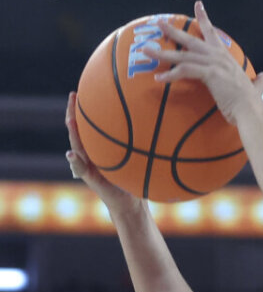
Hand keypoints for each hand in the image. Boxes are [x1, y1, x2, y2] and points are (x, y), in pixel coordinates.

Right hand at [65, 92, 144, 217]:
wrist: (131, 202)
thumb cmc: (137, 177)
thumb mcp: (139, 156)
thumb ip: (143, 142)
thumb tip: (162, 120)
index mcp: (100, 147)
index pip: (92, 123)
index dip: (89, 107)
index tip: (89, 89)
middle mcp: (91, 153)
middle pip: (79, 129)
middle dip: (74, 112)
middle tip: (73, 95)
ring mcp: (88, 165)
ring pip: (76, 146)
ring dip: (72, 132)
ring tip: (69, 119)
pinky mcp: (90, 179)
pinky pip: (81, 169)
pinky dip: (74, 161)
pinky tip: (69, 154)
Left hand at [156, 1, 262, 124]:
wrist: (251, 111)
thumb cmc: (250, 103)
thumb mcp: (255, 88)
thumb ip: (260, 81)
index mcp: (226, 58)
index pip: (212, 33)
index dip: (204, 18)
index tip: (197, 4)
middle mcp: (219, 57)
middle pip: (192, 39)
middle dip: (173, 31)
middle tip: (158, 23)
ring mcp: (214, 64)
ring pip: (183, 55)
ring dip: (162, 53)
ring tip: (145, 51)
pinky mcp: (210, 74)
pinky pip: (185, 71)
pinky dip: (170, 74)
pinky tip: (158, 78)